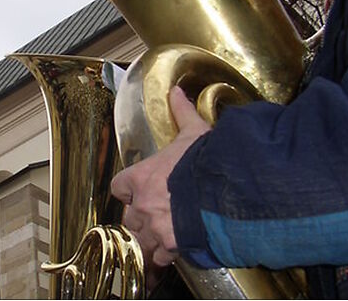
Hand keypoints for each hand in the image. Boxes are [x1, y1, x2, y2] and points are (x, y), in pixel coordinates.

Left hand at [111, 85, 210, 266]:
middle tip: (154, 215)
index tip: (138, 190)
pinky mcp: (171, 245)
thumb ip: (182, 112)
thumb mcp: (194, 133)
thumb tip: (177, 91)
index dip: (128, 189)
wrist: (228, 189)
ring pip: (140, 239)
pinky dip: (164, 256)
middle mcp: (143, 204)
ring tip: (161, 236)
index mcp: (142, 176)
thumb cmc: (208, 160)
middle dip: (139, 217)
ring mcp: (155, 227)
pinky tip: (171, 254)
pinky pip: (159, 257)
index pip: (120, 186)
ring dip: (148, 238)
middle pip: (129, 217)